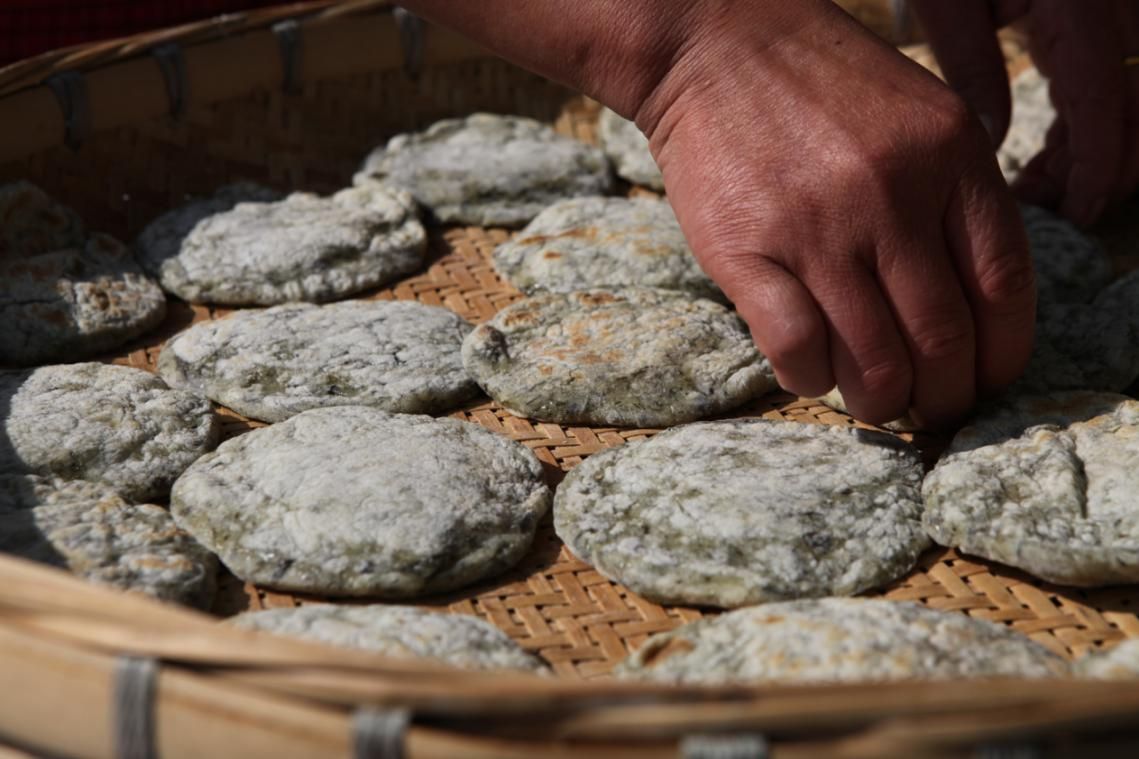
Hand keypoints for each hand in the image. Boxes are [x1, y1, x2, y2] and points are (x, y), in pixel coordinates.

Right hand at [634, 1, 1033, 424]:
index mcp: (952, 157)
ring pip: (871, 360)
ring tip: (872, 401)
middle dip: (941, 398)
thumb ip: (957, 200)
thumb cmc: (821, 88)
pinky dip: (811, 379)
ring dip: (878, 401)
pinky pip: (796, 349)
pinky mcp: (746, 251)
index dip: (999, 357)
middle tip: (927, 410)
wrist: (715, 47)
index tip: (983, 381)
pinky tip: (810, 370)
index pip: (1002, 289)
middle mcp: (893, 195)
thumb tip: (972, 310)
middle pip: (941, 339)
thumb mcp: (921, 119)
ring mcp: (817, 226)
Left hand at [911, 0, 1138, 225]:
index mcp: (1079, 10)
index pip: (1107, 107)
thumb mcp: (951, 2)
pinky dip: (1095, 119)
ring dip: (1102, 148)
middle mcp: (1116, 8)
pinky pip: (1121, 74)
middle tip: (1050, 203)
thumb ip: (973, 68)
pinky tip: (1051, 148)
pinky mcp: (1104, 12)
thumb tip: (991, 147)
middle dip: (1106, 165)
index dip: (1097, 170)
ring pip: (1136, 97)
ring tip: (1042, 182)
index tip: (1076, 214)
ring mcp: (1118, 9)